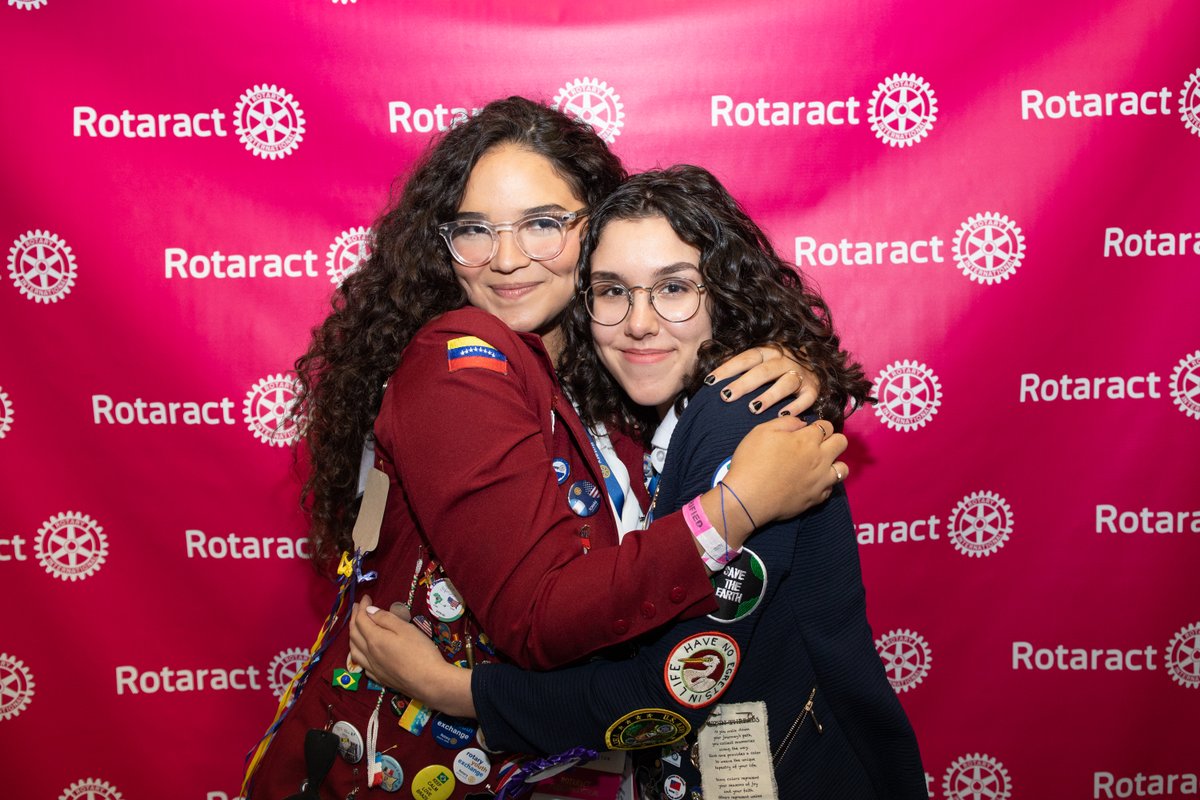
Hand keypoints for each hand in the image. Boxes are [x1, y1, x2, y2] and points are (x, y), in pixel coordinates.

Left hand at [348, 598, 474, 716]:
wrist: (429, 682)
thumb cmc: (421, 652)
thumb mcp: (406, 629)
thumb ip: (386, 619)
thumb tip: (369, 611)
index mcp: (374, 639)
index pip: (361, 619)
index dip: (361, 607)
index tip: (366, 597)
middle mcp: (369, 654)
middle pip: (354, 634)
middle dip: (354, 618)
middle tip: (357, 608)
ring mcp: (373, 668)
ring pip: (354, 650)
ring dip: (352, 636)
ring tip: (355, 628)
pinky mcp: (379, 678)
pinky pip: (362, 664)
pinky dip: (358, 653)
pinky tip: (363, 653)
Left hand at [704, 345, 817, 417]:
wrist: (815, 363)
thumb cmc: (777, 366)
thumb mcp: (760, 360)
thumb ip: (739, 366)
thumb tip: (710, 377)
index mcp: (769, 351)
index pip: (746, 358)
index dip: (728, 369)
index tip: (710, 381)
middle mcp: (785, 360)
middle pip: (763, 371)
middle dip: (744, 384)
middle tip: (726, 396)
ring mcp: (801, 374)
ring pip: (786, 383)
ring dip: (769, 395)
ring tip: (752, 408)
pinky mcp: (813, 389)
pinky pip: (806, 398)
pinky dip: (795, 406)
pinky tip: (781, 415)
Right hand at [717, 416, 846, 535]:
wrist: (748, 498)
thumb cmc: (752, 462)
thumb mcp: (762, 431)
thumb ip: (786, 422)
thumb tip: (802, 423)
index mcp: (808, 440)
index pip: (827, 426)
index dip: (819, 426)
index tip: (809, 431)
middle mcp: (820, 459)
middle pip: (842, 443)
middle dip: (832, 439)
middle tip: (816, 445)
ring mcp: (821, 480)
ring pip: (844, 468)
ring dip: (834, 463)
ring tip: (820, 465)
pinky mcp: (817, 499)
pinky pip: (831, 488)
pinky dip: (825, 483)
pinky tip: (811, 482)